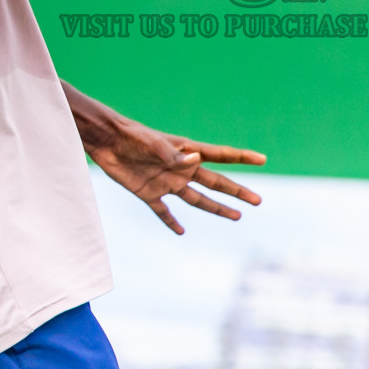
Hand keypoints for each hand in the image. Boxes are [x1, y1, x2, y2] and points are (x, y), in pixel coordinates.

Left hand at [84, 118, 265, 234]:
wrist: (106, 140)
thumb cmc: (133, 136)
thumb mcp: (154, 145)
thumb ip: (174, 156)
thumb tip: (195, 160)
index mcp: (187, 151)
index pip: (220, 155)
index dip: (242, 157)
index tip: (263, 159)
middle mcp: (181, 169)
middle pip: (215, 182)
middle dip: (237, 192)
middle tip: (257, 201)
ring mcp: (166, 183)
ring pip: (197, 200)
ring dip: (217, 209)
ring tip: (237, 217)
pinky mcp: (148, 193)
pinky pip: (163, 212)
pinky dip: (171, 222)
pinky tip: (180, 232)